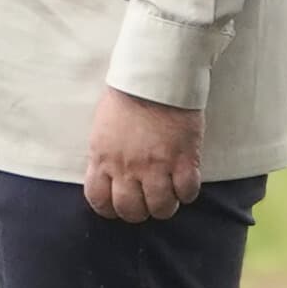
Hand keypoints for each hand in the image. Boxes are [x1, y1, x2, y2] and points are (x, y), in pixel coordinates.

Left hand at [84, 86, 203, 222]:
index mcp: (103, 158)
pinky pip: (188, 192)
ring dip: (165, 206)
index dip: (110, 209)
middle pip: (131, 211)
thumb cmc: (128, 95)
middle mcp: (127, 167)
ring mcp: (156, 166)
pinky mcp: (183, 159)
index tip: (119, 205)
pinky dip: (188, 192)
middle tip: (147, 201)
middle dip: (139, 212)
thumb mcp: (102, 127)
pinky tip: (186, 181)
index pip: (99, 200)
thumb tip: (108, 175)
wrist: (157, 75)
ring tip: (169, 194)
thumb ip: (104, 154)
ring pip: (161, 208)